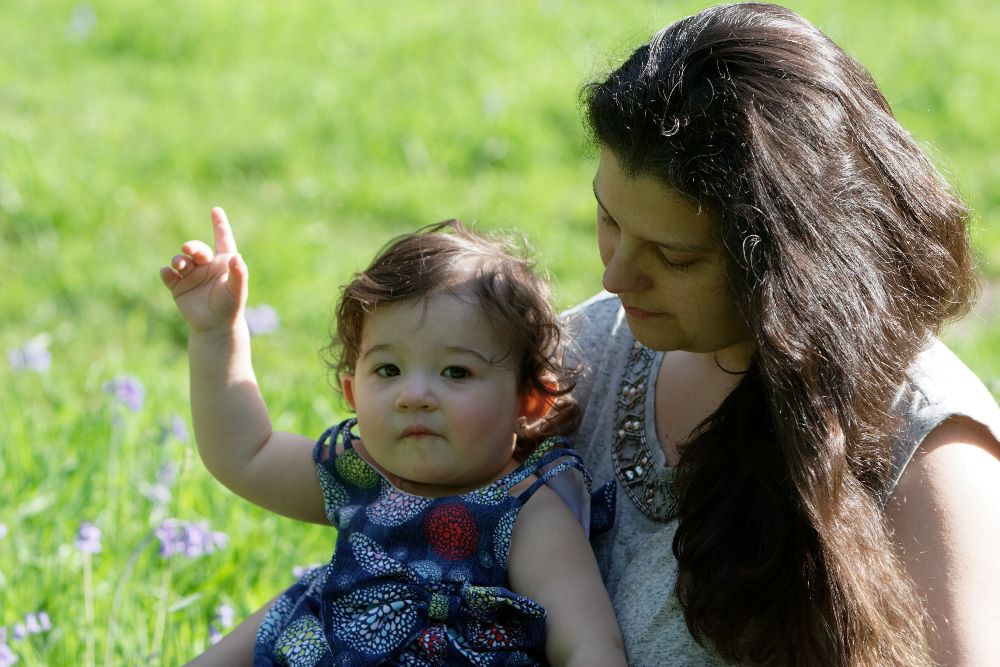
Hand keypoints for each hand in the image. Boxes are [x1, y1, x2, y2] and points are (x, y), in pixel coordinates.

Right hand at [160, 207, 247, 333]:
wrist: (215, 326)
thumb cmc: (230, 306)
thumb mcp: (237, 290)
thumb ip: (239, 273)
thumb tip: (236, 257)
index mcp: (223, 262)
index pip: (222, 239)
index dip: (219, 225)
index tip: (216, 210)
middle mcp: (206, 265)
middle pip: (197, 249)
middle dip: (192, 247)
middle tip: (188, 249)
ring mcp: (190, 275)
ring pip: (180, 260)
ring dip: (178, 259)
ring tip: (179, 264)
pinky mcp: (177, 286)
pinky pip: (168, 276)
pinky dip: (166, 273)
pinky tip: (168, 273)